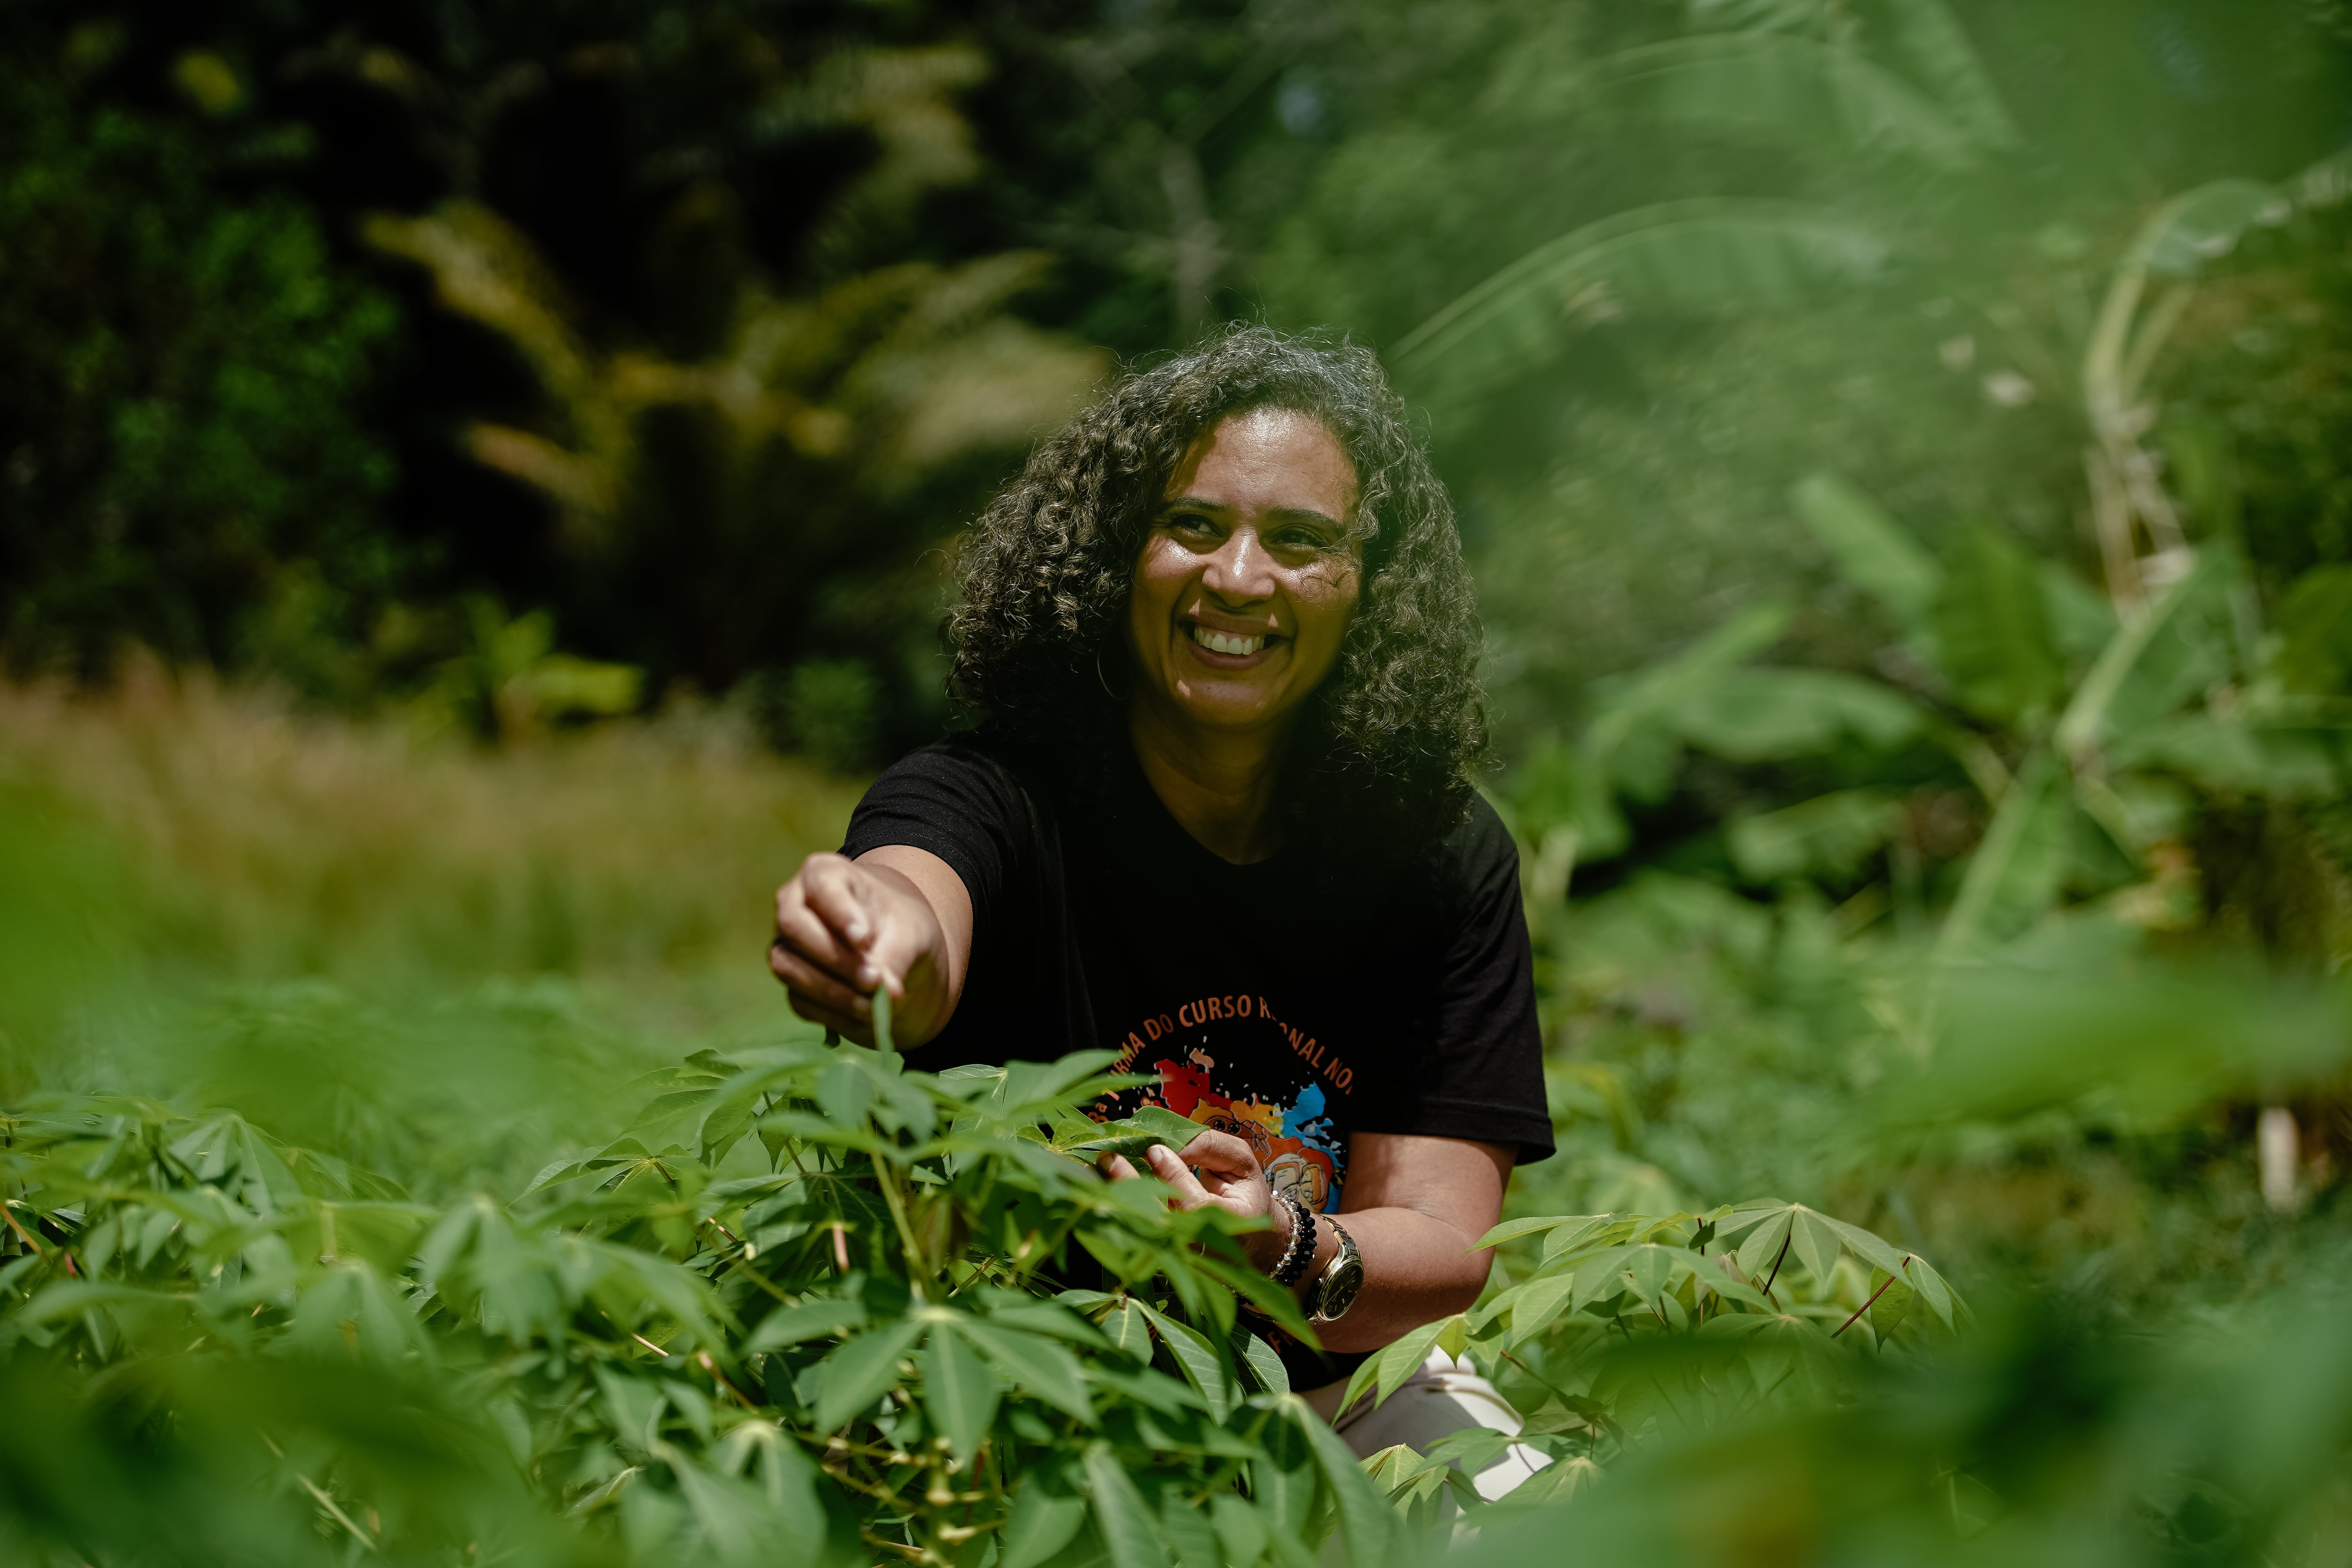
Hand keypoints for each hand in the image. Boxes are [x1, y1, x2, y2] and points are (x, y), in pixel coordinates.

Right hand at [769, 851, 947, 1046]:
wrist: (895, 952)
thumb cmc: (899, 926)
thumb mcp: (911, 933)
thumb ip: (898, 956)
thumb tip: (886, 994)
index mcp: (824, 874)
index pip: (821, 885)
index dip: (839, 912)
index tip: (864, 937)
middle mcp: (794, 905)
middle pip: (794, 927)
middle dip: (834, 958)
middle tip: (874, 980)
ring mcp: (786, 944)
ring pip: (789, 967)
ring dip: (831, 991)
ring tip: (874, 1006)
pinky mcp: (792, 980)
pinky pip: (800, 999)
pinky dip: (833, 1012)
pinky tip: (864, 1016)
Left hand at [1101, 1130, 1289, 1274]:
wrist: (1248, 1238)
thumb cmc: (1243, 1193)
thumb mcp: (1240, 1163)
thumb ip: (1211, 1147)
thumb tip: (1169, 1143)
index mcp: (1232, 1224)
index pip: (1198, 1205)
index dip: (1175, 1178)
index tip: (1155, 1150)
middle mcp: (1201, 1245)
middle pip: (1161, 1222)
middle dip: (1133, 1187)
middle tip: (1111, 1159)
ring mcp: (1177, 1253)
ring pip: (1141, 1229)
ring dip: (1116, 1197)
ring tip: (1095, 1168)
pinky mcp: (1159, 1253)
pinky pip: (1133, 1230)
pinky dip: (1115, 1206)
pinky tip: (1097, 1184)